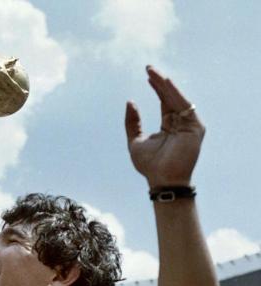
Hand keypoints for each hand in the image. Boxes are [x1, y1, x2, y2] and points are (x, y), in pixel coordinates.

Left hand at [125, 66, 204, 187]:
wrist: (161, 180)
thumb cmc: (149, 165)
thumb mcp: (135, 140)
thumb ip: (132, 122)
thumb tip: (130, 101)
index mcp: (169, 126)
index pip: (164, 102)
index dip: (156, 88)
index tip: (147, 74)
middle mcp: (180, 123)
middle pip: (170, 97)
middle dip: (160, 82)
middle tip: (148, 67)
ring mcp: (189, 125)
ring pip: (176, 99)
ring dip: (165, 85)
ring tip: (152, 72)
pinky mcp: (195, 127)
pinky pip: (183, 106)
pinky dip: (174, 94)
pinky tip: (164, 83)